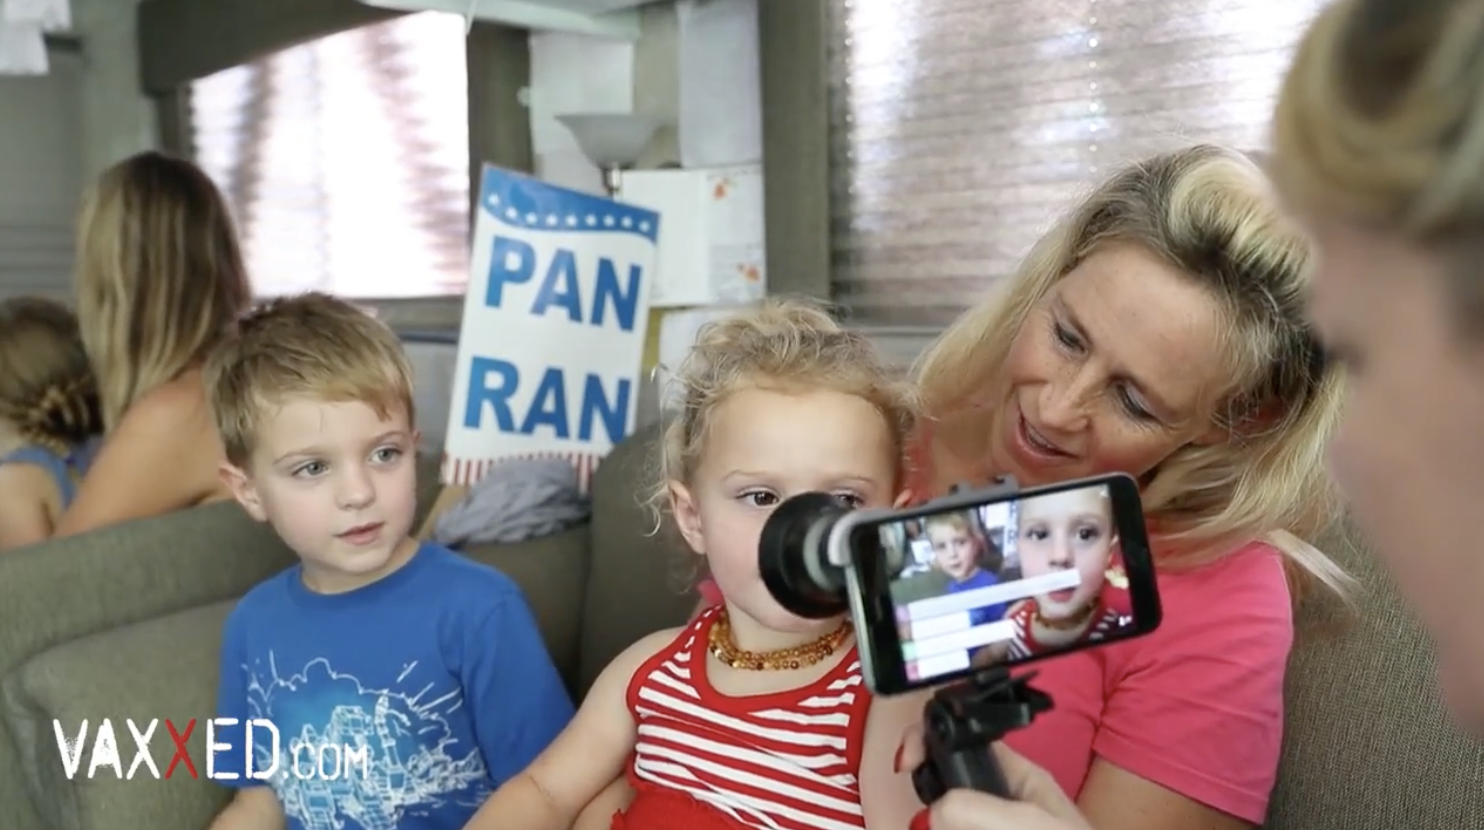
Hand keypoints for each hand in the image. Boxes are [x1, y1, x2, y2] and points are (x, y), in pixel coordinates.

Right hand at [897, 724, 1092, 829]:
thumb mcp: (1029, 824)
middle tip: (927, 823)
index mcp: (1018, 779)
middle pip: (945, 789)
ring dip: (935, 828)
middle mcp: (999, 806)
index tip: (907, 762)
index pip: (965, 741)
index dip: (932, 741)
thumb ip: (976, 808)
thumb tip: (930, 813)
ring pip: (943, 823)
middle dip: (929, 805)